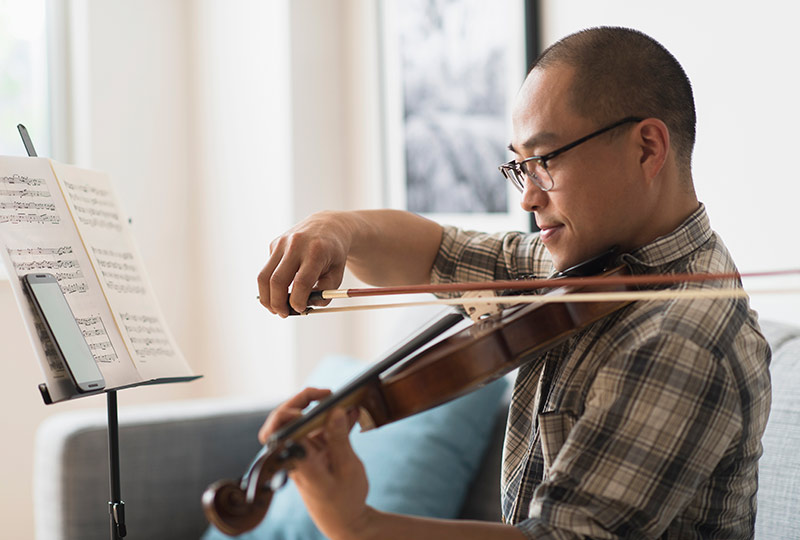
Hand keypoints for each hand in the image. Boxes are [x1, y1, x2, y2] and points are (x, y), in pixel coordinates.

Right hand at [258, 211, 351, 316]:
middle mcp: (296, 244)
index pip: (301, 283)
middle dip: (277, 303)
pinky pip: (267, 270)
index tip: (300, 310)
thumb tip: (304, 307)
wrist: (327, 226)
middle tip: (283, 314)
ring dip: (266, 297)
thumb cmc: (333, 255)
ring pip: (263, 277)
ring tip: (275, 308)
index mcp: (316, 252)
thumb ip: (324, 294)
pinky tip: (283, 285)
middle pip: (277, 281)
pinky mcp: (273, 244)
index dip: (298, 302)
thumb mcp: (337, 274)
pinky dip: (271, 284)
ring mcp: (282, 243)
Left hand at [258, 388, 370, 539]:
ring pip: (305, 421)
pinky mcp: (316, 452)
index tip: (311, 407)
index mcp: (298, 459)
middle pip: (285, 419)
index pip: (278, 430)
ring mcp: (305, 451)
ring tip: (345, 401)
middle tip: (328, 394)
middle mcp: (296, 453)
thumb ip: (340, 438)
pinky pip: (321, 430)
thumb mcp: (347, 469)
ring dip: (324, 409)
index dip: (288, 413)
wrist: (344, 521)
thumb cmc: (344, 500)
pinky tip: (351, 414)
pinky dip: (335, 420)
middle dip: (303, 400)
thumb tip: (335, 410)